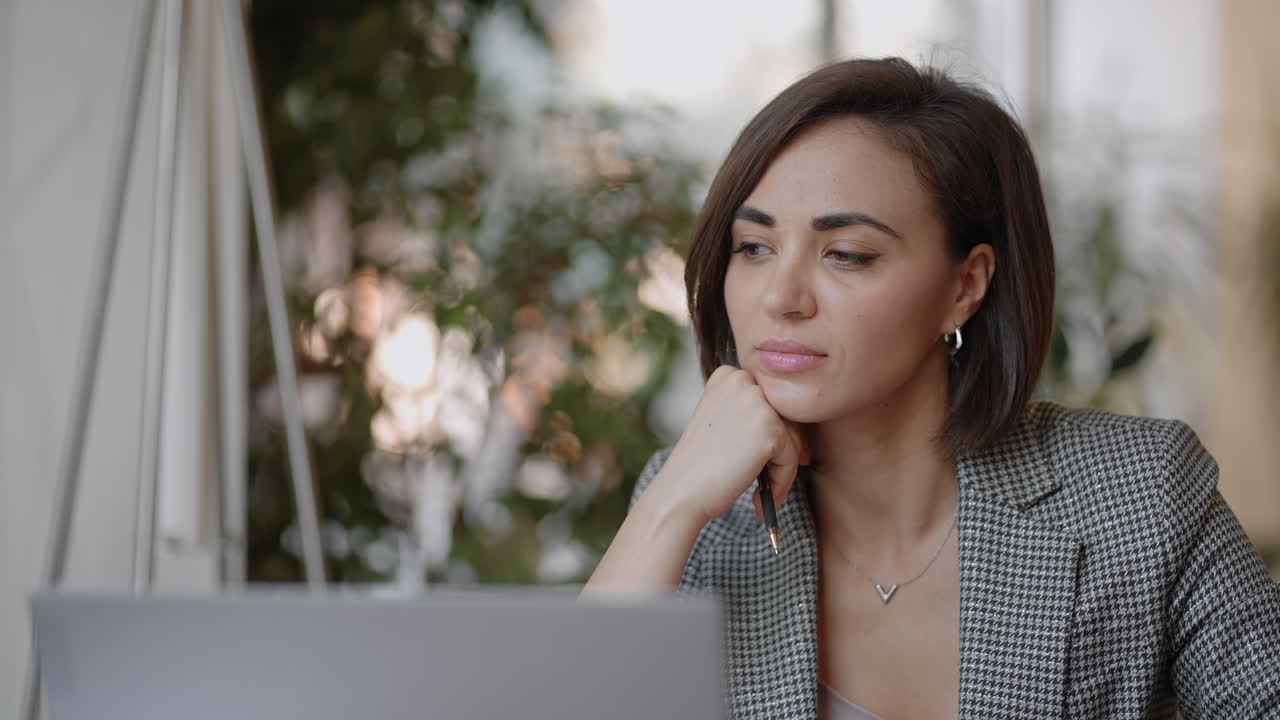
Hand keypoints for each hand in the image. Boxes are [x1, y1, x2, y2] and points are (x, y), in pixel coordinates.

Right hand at [650, 365, 808, 526]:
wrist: (681, 491)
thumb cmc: (700, 465)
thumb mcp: (724, 424)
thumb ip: (754, 415)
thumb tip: (800, 429)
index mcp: (728, 375)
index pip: (769, 400)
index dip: (775, 431)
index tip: (771, 459)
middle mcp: (742, 380)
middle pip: (786, 415)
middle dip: (783, 449)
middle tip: (772, 479)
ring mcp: (756, 401)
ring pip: (792, 436)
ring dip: (782, 467)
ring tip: (763, 492)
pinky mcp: (769, 427)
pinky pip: (792, 457)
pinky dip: (782, 481)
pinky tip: (759, 498)